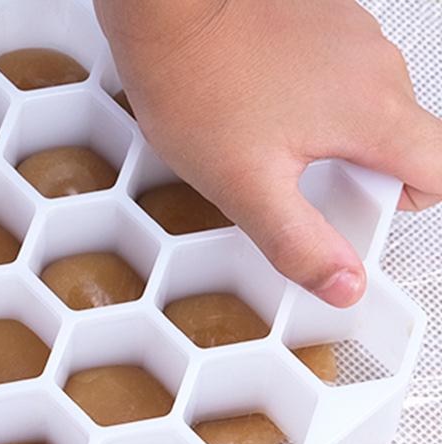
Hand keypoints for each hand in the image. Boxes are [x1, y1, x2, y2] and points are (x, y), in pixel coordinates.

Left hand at [97, 0, 441, 306]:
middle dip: (359, 176)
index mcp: (372, 112)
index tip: (357, 214)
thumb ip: (299, 243)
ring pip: (369, 107)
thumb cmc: (198, 83)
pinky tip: (261, 110)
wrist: (165, 12)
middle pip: (404, 141)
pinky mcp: (322, 21)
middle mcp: (375, 66)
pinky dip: (314, 101)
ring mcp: (350, 36)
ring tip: (268, 146)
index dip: (409, 204)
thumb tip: (342, 284)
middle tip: (293, 185)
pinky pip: (338, 76)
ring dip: (333, 138)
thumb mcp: (247, 188)